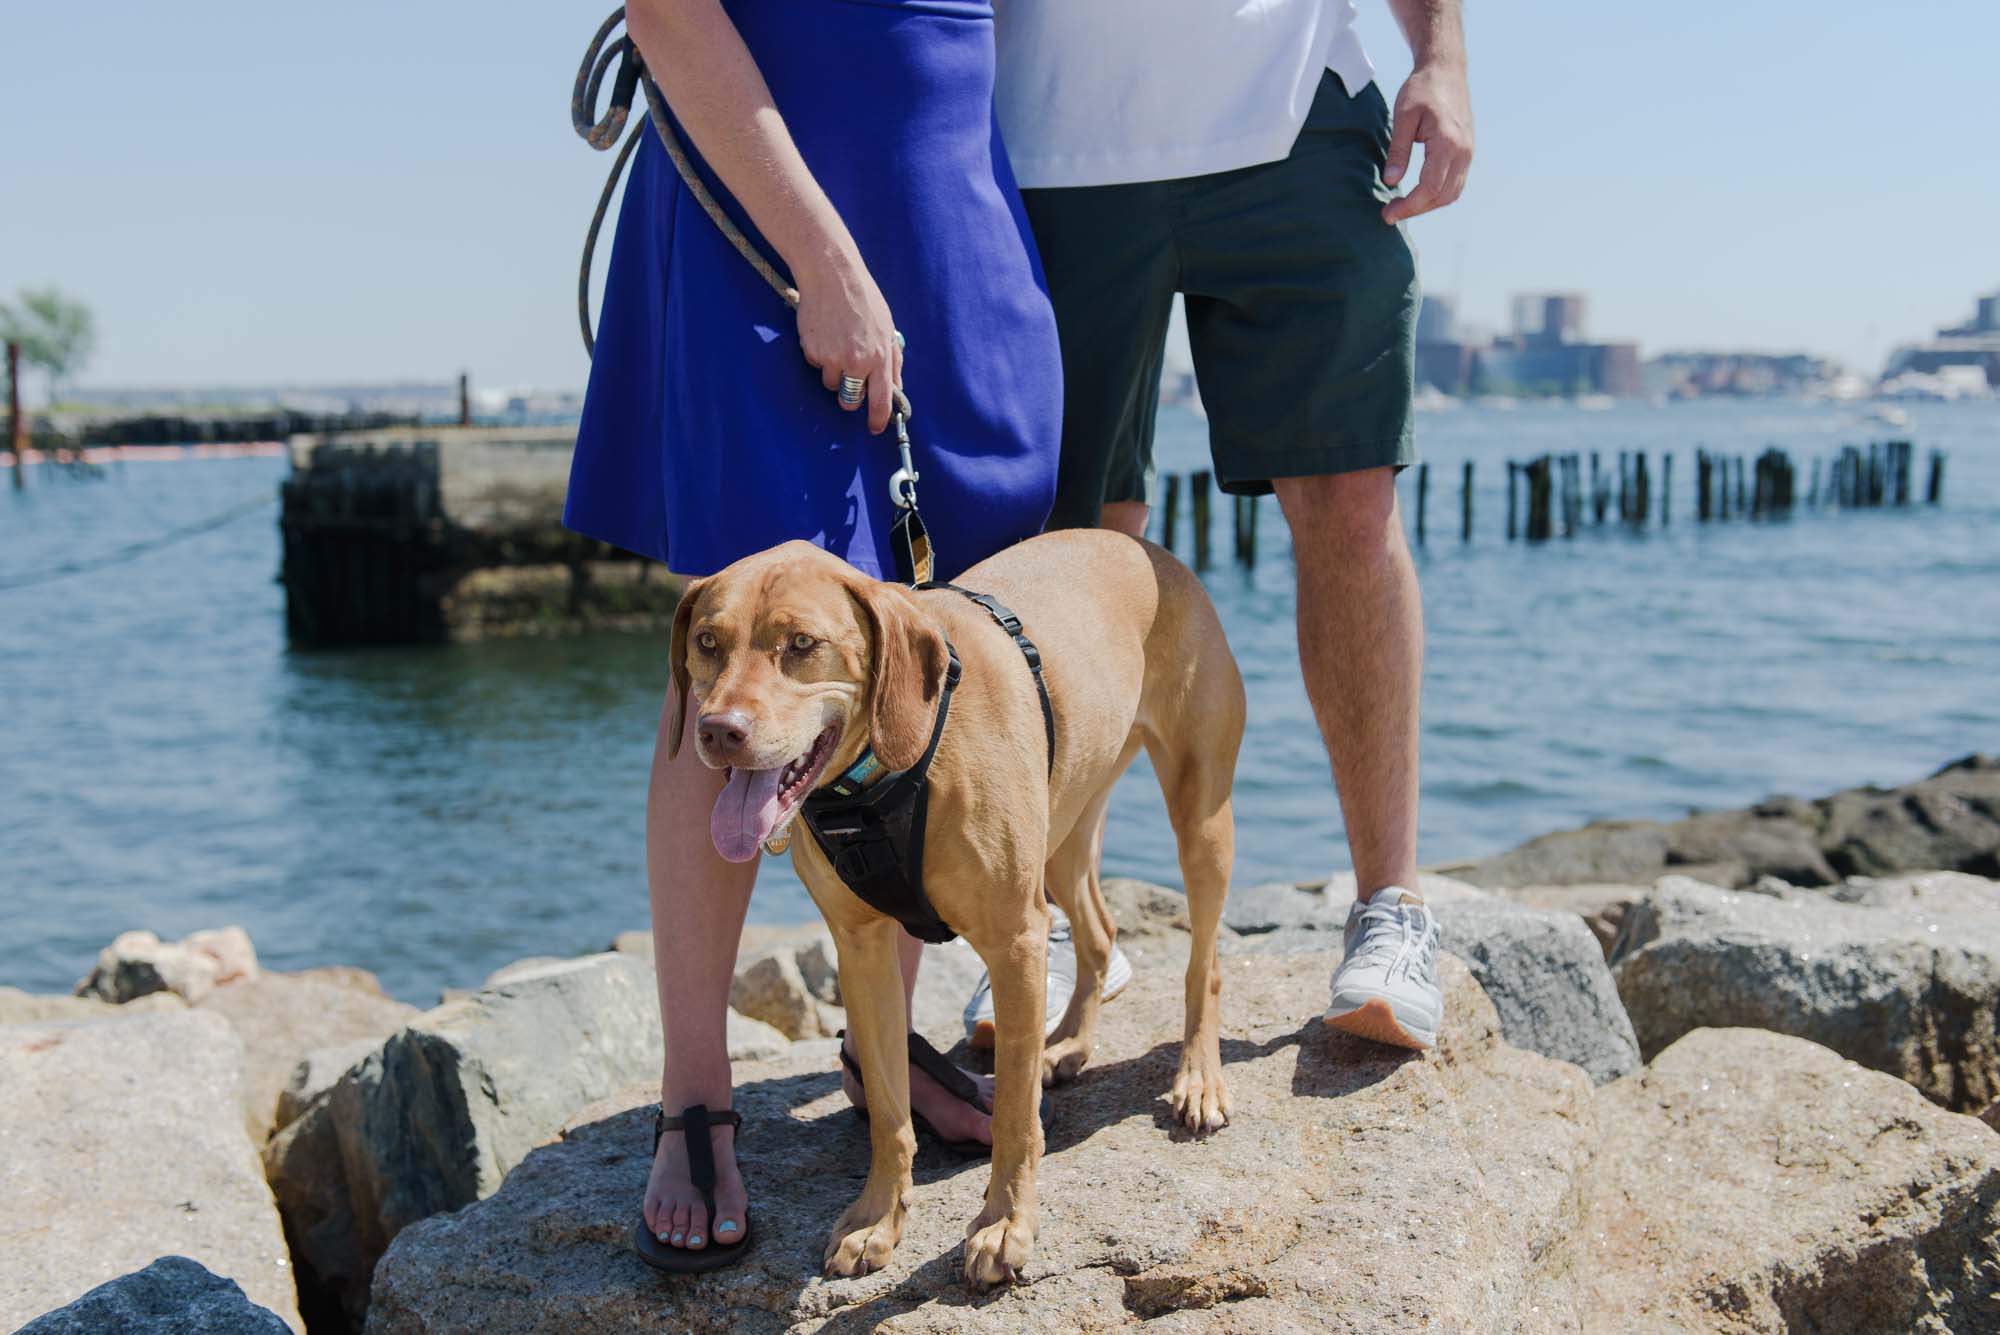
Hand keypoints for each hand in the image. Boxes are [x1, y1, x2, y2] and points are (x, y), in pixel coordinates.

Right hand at [795, 247, 902, 433]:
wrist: (832, 275)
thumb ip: (892, 360)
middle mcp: (857, 362)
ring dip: (834, 371)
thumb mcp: (887, 328)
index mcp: (880, 357)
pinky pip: (816, 365)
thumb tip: (895, 388)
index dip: (878, 419)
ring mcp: (832, 358)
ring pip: (831, 384)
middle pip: (850, 401)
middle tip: (850, 379)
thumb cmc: (863, 299)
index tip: (875, 428)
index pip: (881, 400)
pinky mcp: (812, 351)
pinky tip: (825, 333)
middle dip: (850, 398)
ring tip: (837, 342)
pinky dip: (819, 354)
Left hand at [1382, 60, 1472, 224]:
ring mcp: (1468, 152)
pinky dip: (1438, 194)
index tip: (1388, 214)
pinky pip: (1456, 183)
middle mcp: (1464, 151)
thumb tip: (1391, 181)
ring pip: (1452, 194)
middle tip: (1390, 212)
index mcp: (1447, 143)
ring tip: (1403, 206)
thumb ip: (1398, 151)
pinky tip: (1418, 194)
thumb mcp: (1403, 116)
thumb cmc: (1422, 89)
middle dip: (1416, 210)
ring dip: (1428, 205)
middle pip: (1443, 197)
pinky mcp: (1467, 151)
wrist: (1446, 69)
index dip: (1409, 207)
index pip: (1430, 188)